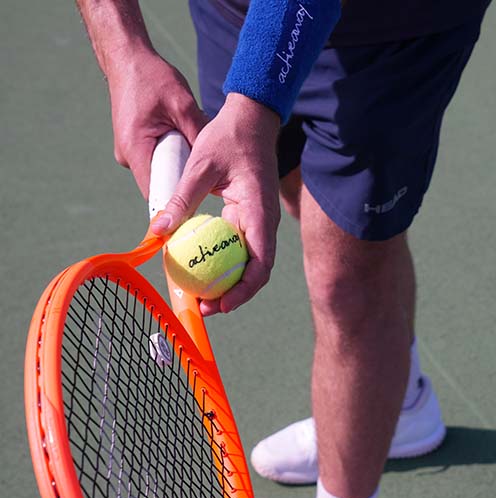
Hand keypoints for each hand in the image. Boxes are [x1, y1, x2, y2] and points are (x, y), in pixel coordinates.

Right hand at [106, 50, 207, 196]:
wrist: (128, 60)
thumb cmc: (153, 78)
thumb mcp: (183, 105)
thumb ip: (197, 134)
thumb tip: (216, 160)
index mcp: (135, 148)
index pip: (156, 192)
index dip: (177, 204)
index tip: (198, 211)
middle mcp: (128, 155)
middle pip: (159, 185)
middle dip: (182, 183)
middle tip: (207, 179)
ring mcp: (130, 152)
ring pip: (159, 173)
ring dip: (178, 167)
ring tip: (195, 154)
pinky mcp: (135, 146)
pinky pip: (156, 161)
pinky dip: (171, 157)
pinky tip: (184, 144)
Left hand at [151, 93, 281, 314]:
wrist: (251, 118)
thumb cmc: (228, 137)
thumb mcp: (200, 167)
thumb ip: (181, 200)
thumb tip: (157, 232)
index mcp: (260, 213)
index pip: (260, 262)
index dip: (243, 289)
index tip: (220, 304)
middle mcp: (264, 222)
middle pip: (255, 270)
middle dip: (233, 294)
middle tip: (203, 308)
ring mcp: (259, 221)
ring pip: (248, 262)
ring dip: (228, 281)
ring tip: (199, 295)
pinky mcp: (250, 217)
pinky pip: (238, 246)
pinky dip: (222, 261)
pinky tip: (199, 266)